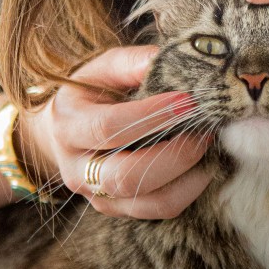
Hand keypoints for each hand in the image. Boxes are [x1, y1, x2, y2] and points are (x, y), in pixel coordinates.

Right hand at [20, 46, 211, 218]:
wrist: (60, 135)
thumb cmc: (90, 94)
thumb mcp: (101, 70)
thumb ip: (131, 63)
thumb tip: (168, 58)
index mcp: (68, 126)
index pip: (108, 127)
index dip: (151, 116)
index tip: (188, 101)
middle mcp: (77, 169)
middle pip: (126, 175)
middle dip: (174, 155)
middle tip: (204, 131)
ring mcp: (97, 196)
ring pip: (147, 201)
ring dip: (187, 177)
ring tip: (208, 149)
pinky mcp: (117, 210)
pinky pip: (159, 210)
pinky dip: (188, 191)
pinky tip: (203, 167)